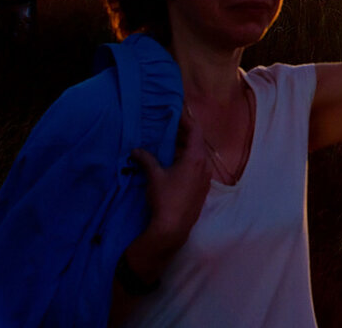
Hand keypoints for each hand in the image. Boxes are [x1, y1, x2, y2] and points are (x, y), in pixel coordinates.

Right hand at [130, 110, 210, 255]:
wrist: (173, 228)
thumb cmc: (165, 199)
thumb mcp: (154, 176)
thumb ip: (146, 160)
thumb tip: (136, 150)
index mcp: (196, 158)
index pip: (195, 130)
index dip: (186, 120)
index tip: (176, 112)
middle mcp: (205, 165)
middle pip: (197, 142)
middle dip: (183, 133)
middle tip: (169, 126)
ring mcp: (205, 178)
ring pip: (197, 155)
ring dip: (184, 147)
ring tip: (168, 142)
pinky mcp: (201, 188)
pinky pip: (196, 167)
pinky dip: (186, 160)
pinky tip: (173, 162)